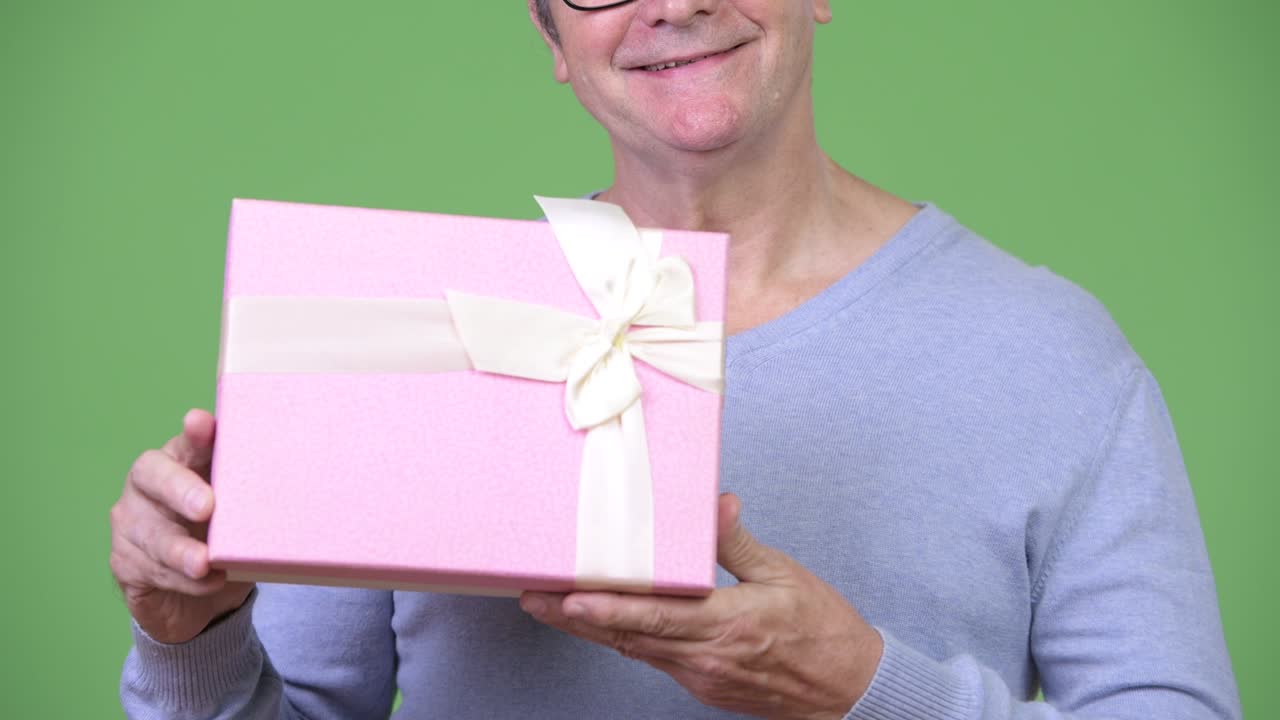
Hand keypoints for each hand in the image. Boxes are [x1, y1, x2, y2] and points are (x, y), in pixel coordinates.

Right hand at [109, 409, 252, 643]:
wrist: (201, 602)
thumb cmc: (228, 541)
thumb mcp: (246, 516)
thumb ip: (258, 497)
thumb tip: (303, 484)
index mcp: (184, 462)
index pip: (189, 442)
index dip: (195, 434)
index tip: (202, 423)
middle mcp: (150, 485)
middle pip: (152, 475)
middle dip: (180, 489)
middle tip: (206, 507)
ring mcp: (132, 522)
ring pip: (150, 531)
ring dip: (180, 549)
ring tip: (204, 563)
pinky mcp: (126, 561)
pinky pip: (150, 568)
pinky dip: (183, 580)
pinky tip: (207, 582)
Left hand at [520, 493, 883, 719]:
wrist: (848, 690)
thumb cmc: (823, 632)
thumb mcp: (785, 576)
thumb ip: (738, 543)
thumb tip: (716, 504)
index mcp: (727, 625)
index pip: (655, 617)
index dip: (608, 610)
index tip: (571, 598)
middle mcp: (706, 657)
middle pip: (628, 637)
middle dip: (576, 619)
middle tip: (533, 598)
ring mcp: (701, 677)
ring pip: (634, 651)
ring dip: (592, 630)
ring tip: (552, 607)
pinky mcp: (703, 687)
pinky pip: (655, 660)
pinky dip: (625, 639)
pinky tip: (603, 624)